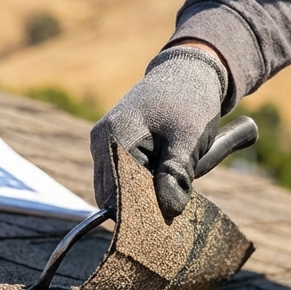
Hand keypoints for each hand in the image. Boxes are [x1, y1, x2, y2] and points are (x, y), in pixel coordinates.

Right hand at [90, 43, 227, 219]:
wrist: (188, 72)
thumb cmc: (190, 102)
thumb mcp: (189, 138)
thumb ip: (176, 174)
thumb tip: (169, 210)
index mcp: (114, 137)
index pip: (114, 195)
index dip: (141, 210)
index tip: (168, 216)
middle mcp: (101, 142)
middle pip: (112, 195)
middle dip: (144, 201)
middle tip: (177, 195)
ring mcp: (104, 145)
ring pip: (119, 188)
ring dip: (146, 190)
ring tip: (174, 172)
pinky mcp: (113, 148)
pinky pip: (124, 177)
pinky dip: (145, 180)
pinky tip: (167, 168)